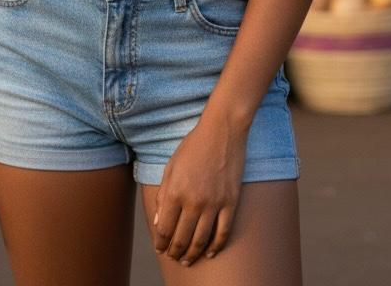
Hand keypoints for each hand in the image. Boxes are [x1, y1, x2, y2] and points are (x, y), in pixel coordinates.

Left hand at [151, 112, 248, 265]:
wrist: (222, 131)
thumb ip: (163, 194)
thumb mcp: (171, 166)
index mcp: (176, 191)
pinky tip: (210, 252)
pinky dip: (216, 246)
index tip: (160, 248)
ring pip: (201, 239)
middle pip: (182, 238)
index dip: (161, 242)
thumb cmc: (194, 146)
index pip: (165, 228)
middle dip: (175, 251)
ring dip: (193, 254)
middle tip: (173, 257)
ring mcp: (214, 203)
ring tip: (187, 260)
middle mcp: (194, 201)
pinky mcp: (231, 203)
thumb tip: (159, 221)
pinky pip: (223, 232)